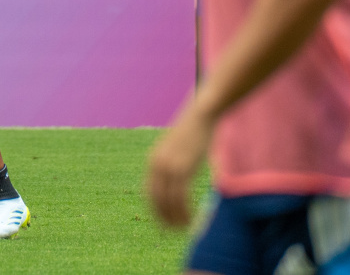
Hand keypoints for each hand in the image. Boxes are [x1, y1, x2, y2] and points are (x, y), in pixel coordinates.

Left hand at [146, 97, 214, 227]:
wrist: (201, 117)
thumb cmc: (193, 134)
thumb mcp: (176, 151)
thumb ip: (173, 166)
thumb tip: (177, 184)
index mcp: (153, 161)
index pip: (148, 192)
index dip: (154, 210)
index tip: (161, 224)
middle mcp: (157, 164)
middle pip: (156, 199)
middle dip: (163, 218)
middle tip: (172, 233)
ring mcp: (170, 166)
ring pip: (169, 201)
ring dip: (176, 218)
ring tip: (185, 229)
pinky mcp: (184, 168)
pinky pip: (182, 196)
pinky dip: (185, 211)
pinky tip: (192, 220)